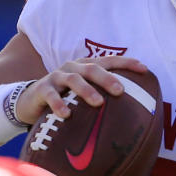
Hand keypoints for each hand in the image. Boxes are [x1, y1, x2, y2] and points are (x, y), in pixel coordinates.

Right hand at [15, 56, 147, 124]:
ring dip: (86, 90)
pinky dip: (59, 104)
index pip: (109, 61)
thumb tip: (133, 113)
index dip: (126, 63)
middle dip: (108, 78)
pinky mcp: (42, 88)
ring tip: (98, 103)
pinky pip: (51, 95)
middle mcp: (73, 67)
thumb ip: (102, 97)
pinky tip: (66, 115)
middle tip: (120, 91)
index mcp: (85, 66)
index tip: (144, 69)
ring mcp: (57, 76)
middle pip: (93, 69)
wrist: (30, 102)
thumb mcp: (82, 95)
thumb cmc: (65, 99)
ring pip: (73, 79)